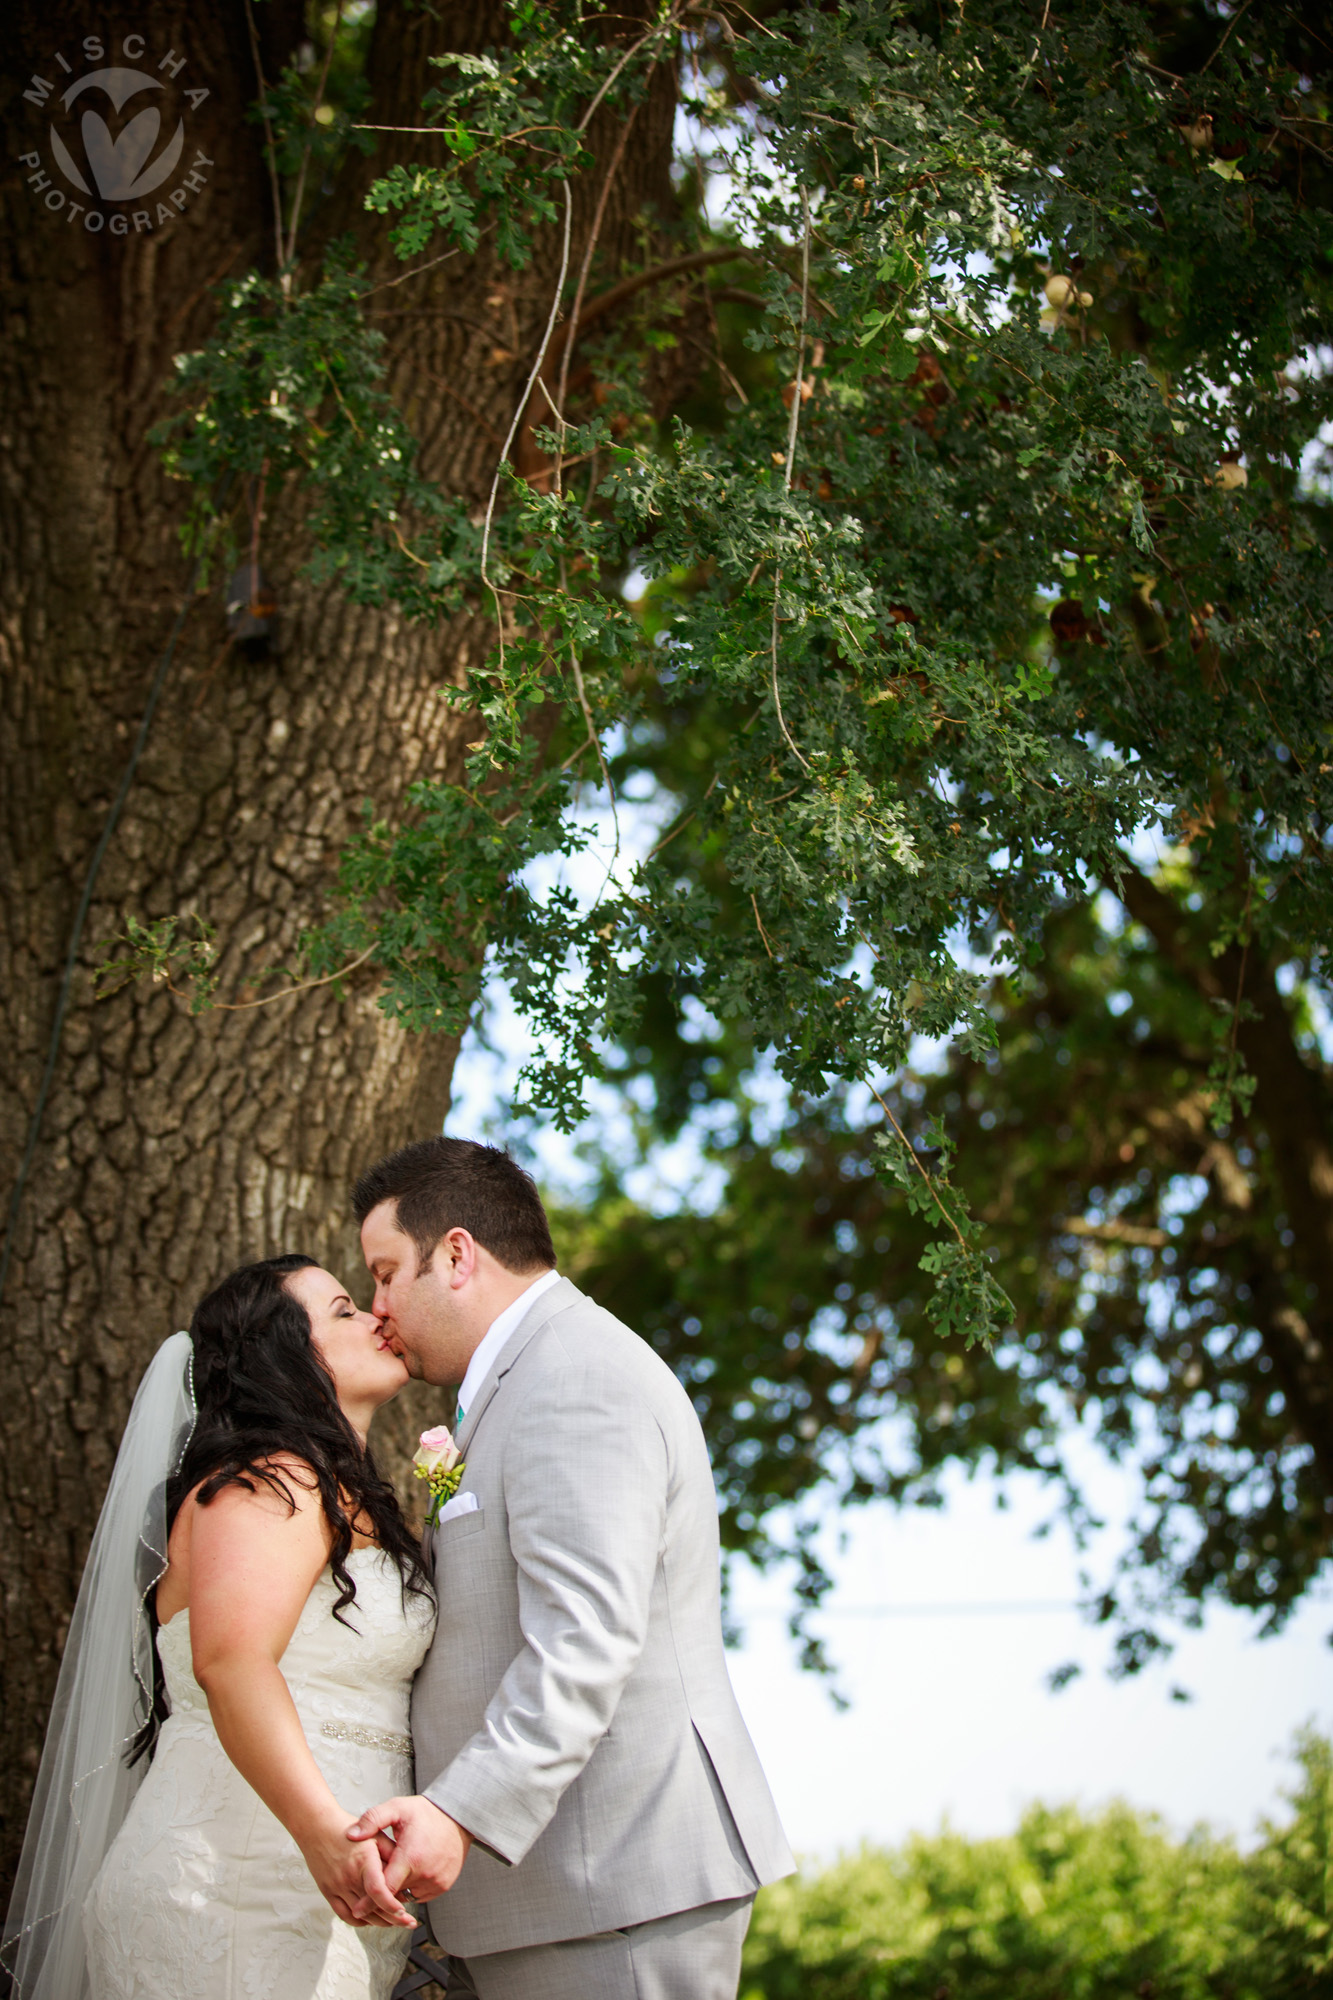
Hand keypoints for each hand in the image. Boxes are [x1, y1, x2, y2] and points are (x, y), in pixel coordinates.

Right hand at [297, 1807, 415, 1929]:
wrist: (317, 1827)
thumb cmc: (349, 1828)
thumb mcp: (375, 1834)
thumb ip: (391, 1853)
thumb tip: (407, 1873)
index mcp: (363, 1861)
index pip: (377, 1891)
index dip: (392, 1905)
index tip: (405, 1913)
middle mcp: (349, 1876)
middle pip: (372, 1908)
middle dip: (394, 1919)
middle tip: (409, 1922)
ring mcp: (336, 1886)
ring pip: (359, 1916)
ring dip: (379, 1922)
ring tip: (394, 1921)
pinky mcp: (327, 1892)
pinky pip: (344, 1915)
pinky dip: (359, 1921)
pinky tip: (371, 1919)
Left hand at [346, 1795, 472, 1900]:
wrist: (459, 1817)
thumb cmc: (426, 1812)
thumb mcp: (397, 1808)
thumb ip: (372, 1819)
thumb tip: (351, 1834)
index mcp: (410, 1857)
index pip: (385, 1889)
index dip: (369, 1900)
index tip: (356, 1909)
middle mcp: (425, 1874)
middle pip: (395, 1893)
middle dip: (384, 1888)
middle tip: (379, 1874)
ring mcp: (436, 1882)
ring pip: (407, 1896)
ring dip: (399, 1888)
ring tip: (398, 1868)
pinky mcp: (443, 1886)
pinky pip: (421, 1895)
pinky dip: (413, 1887)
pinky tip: (412, 1870)